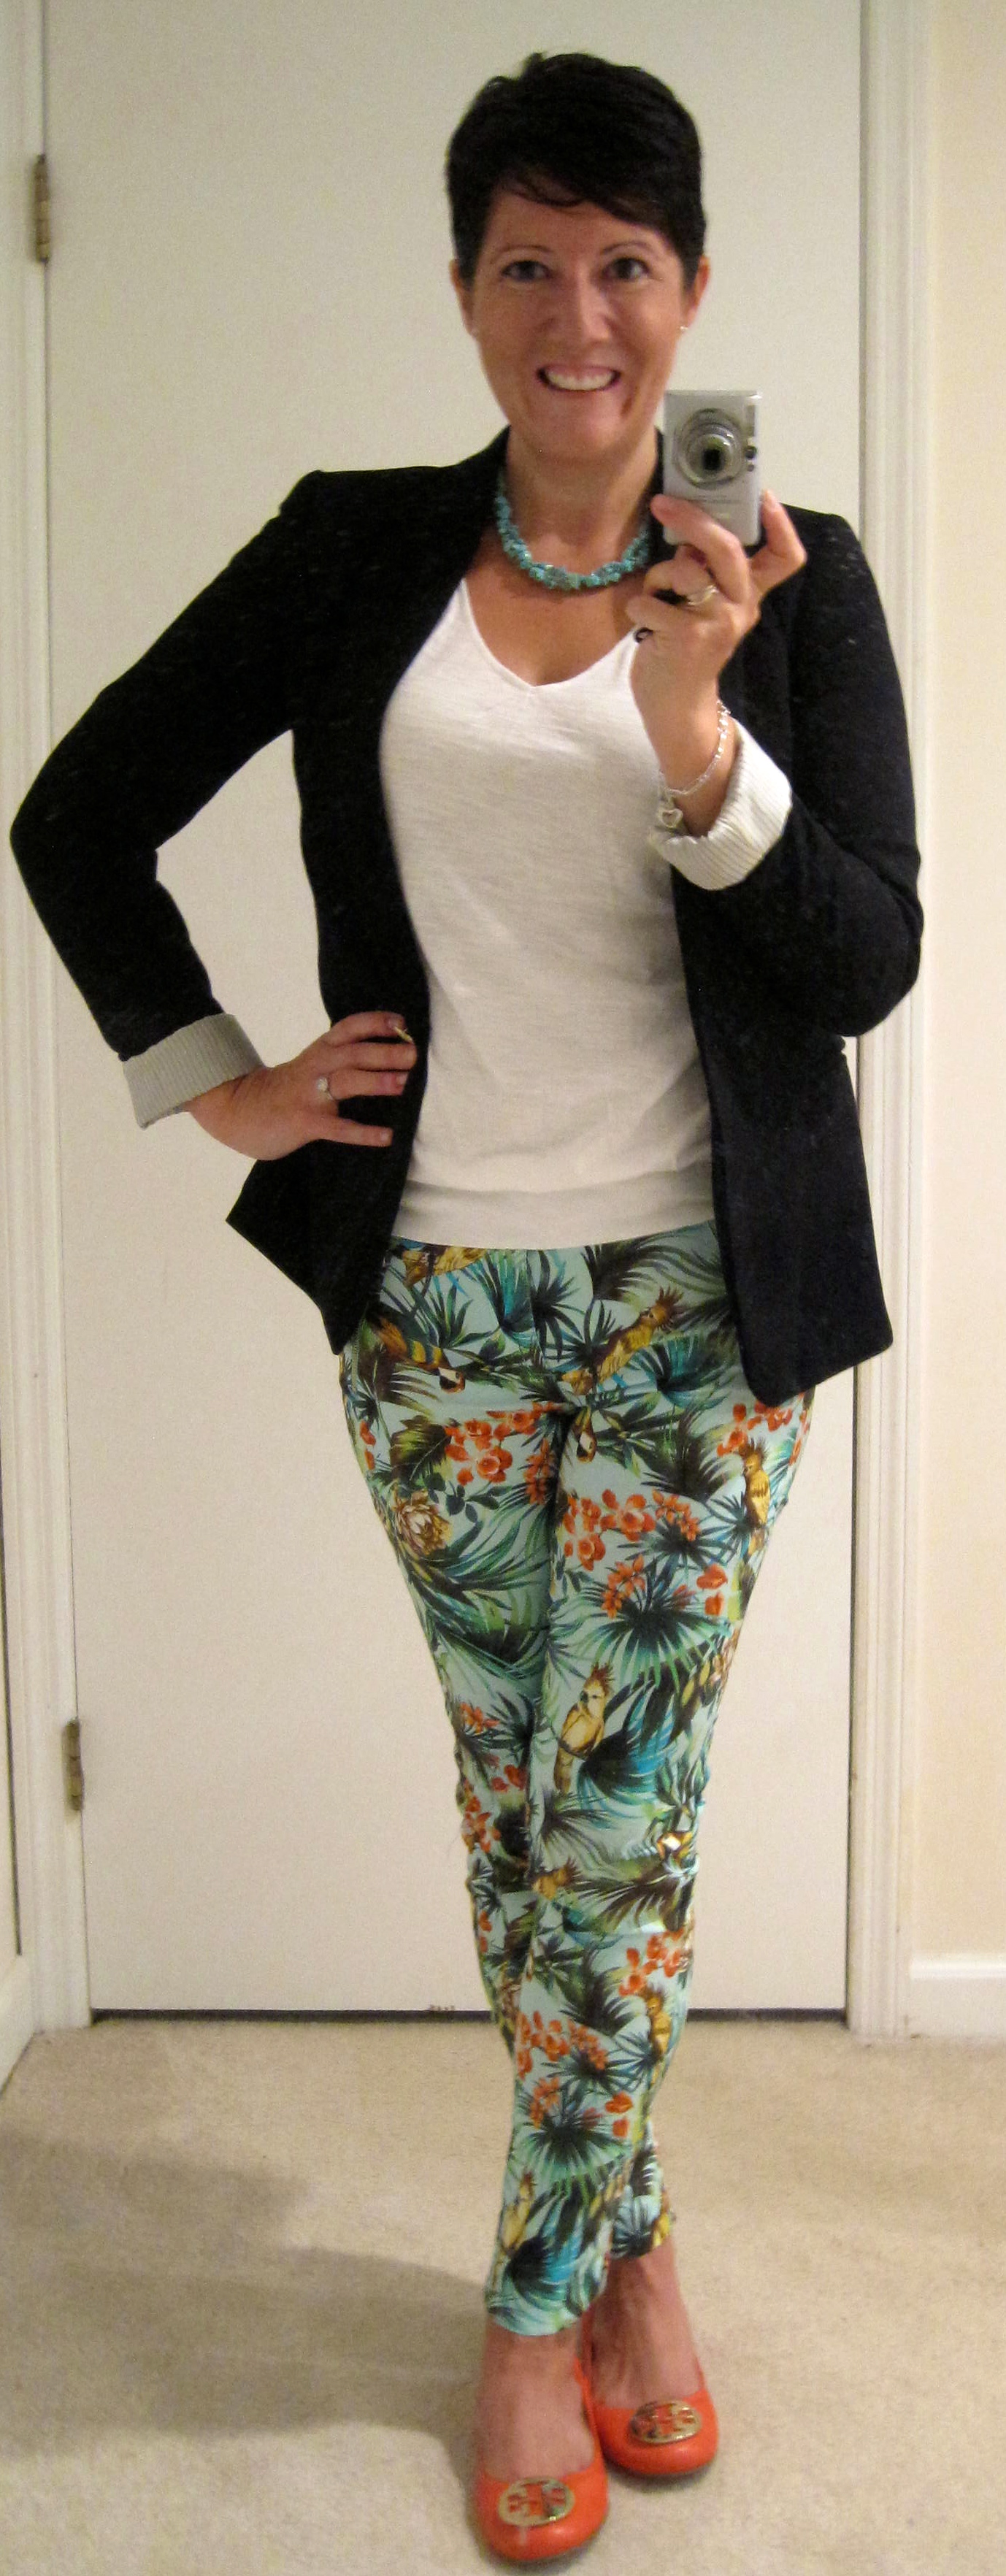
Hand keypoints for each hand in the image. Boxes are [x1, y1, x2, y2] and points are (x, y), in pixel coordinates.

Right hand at [185, 1010, 416, 1157]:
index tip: (402, 1024)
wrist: (236, 1109)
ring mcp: (309, 1094)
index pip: (349, 1028)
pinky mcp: (305, 1122)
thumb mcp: (309, 1066)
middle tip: (414, 1054)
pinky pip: (338, 1127)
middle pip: (353, 1053)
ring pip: (346, 1082)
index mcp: (319, 1051)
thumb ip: (338, 1061)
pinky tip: (386, 1136)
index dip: (375, 1023)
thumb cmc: (282, 1090)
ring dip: (376, 1080)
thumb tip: (385, 1059)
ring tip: (403, 1083)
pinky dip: (363, 1132)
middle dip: (384, 1051)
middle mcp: (316, 1067)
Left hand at [623, 491, 807, 812]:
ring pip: (683, 570)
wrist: (677, 707)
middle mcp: (740, 608)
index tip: (765, 494)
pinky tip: (644, 624)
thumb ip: (704, 571)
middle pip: (728, 548)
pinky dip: (638, 607)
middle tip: (663, 502)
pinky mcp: (686, 640)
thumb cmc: (685, 647)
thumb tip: (688, 537)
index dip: (781, 524)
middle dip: (693, 520)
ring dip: (657, 576)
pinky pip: (650, 602)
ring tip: (656, 595)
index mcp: (749, 596)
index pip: (786, 558)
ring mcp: (716, 625)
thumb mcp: (704, 607)